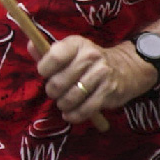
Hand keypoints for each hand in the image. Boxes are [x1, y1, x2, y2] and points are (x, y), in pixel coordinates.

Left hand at [37, 33, 159, 125]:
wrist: (129, 67)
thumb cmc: (92, 61)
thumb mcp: (73, 51)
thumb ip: (50, 52)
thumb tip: (30, 45)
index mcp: (78, 43)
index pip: (53, 56)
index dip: (44, 70)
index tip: (46, 74)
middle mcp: (90, 56)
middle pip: (57, 82)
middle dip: (52, 92)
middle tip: (56, 92)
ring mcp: (101, 74)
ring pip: (69, 99)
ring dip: (63, 105)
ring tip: (65, 102)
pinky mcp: (109, 92)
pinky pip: (84, 110)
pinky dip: (73, 116)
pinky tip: (71, 113)